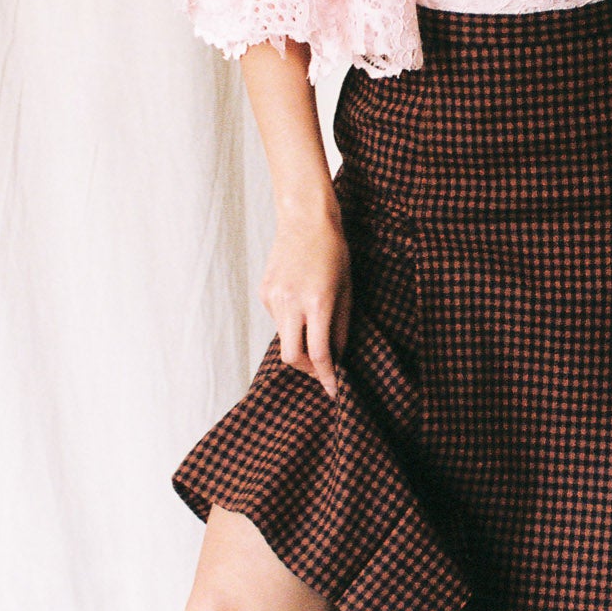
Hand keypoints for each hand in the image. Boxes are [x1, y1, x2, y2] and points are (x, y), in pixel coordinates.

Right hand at [259, 207, 351, 398]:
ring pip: (284, 339)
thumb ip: (342, 326)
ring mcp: (273, 298)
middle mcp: (291, 303)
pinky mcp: (263, 292)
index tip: (334, 390)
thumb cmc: (333, 252)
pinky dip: (291, 323)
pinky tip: (301, 303)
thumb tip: (338, 357)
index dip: (327, 376)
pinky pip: (277, 320)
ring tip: (316, 327)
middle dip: (308, 370)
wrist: (304, 220)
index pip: (318, 353)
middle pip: (292, 357)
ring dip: (300, 344)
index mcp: (317, 302)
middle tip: (323, 370)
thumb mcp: (347, 289)